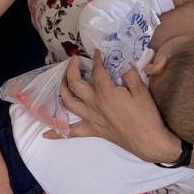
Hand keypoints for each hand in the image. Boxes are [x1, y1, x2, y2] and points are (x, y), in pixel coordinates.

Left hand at [55, 53, 177, 161]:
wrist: (148, 141)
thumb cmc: (146, 116)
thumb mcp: (141, 91)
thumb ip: (130, 76)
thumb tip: (123, 66)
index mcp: (105, 92)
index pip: (96, 71)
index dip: (96, 59)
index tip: (96, 52)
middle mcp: (93, 104)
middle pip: (74, 84)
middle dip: (71, 69)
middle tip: (73, 60)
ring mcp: (90, 118)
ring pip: (68, 103)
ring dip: (62, 90)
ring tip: (62, 81)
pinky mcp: (92, 130)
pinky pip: (71, 133)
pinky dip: (57, 132)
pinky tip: (45, 133)